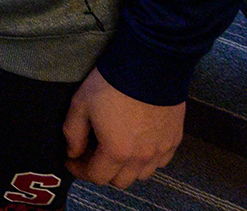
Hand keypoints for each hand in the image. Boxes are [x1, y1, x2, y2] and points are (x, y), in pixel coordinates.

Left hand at [61, 68, 183, 186]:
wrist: (150, 65)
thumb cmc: (111, 84)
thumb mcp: (81, 104)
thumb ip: (73, 133)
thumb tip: (73, 152)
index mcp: (117, 151)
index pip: (97, 176)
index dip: (80, 170)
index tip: (72, 160)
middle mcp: (142, 158)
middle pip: (120, 181)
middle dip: (102, 171)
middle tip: (92, 153)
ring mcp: (161, 150)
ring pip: (142, 174)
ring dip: (126, 168)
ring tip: (116, 148)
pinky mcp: (175, 139)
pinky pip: (160, 161)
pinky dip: (147, 159)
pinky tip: (138, 142)